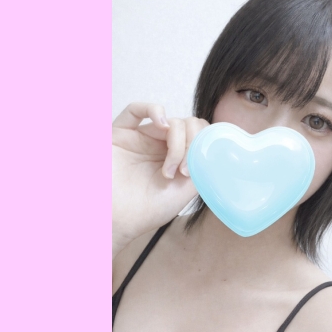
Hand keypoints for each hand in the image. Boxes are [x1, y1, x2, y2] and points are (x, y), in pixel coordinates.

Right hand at [112, 102, 208, 258]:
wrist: (116, 222)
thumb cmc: (147, 210)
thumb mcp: (186, 190)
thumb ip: (202, 165)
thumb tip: (215, 147)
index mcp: (179, 156)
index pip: (200, 134)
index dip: (204, 146)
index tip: (197, 171)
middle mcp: (161, 145)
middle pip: (190, 126)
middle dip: (192, 147)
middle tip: (183, 173)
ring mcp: (141, 137)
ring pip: (172, 121)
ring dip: (178, 143)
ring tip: (169, 170)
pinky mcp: (120, 133)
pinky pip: (136, 109)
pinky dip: (155, 110)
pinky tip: (163, 125)